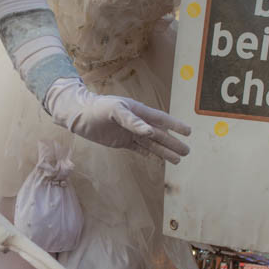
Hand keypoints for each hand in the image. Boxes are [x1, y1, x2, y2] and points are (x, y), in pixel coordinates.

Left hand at [44, 78, 190, 162]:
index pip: (161, 119)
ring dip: (165, 151)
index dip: (175, 125)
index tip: (189, 132)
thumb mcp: (115, 110)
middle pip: (160, 134)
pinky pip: (139, 150)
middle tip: (187, 152)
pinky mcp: (122, 142)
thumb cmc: (98, 108)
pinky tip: (159, 160)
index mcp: (139, 112)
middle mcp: (138, 123)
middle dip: (173, 143)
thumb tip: (151, 132)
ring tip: (178, 160)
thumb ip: (132, 121)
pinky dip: (150, 155)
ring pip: (152, 144)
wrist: (80, 115)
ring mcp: (130, 133)